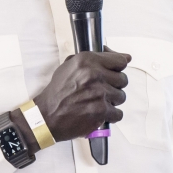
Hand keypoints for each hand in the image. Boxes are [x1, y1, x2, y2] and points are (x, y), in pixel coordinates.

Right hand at [13, 48, 129, 151]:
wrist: (47, 115)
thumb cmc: (58, 91)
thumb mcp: (70, 66)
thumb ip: (95, 58)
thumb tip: (125, 56)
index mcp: (88, 60)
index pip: (120, 60)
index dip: (118, 68)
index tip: (113, 72)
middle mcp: (95, 74)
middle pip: (123, 79)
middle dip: (114, 86)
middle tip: (101, 90)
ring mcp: (100, 93)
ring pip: (121, 96)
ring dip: (112, 101)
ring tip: (98, 102)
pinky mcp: (102, 111)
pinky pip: (118, 113)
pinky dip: (111, 115)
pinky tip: (99, 113)